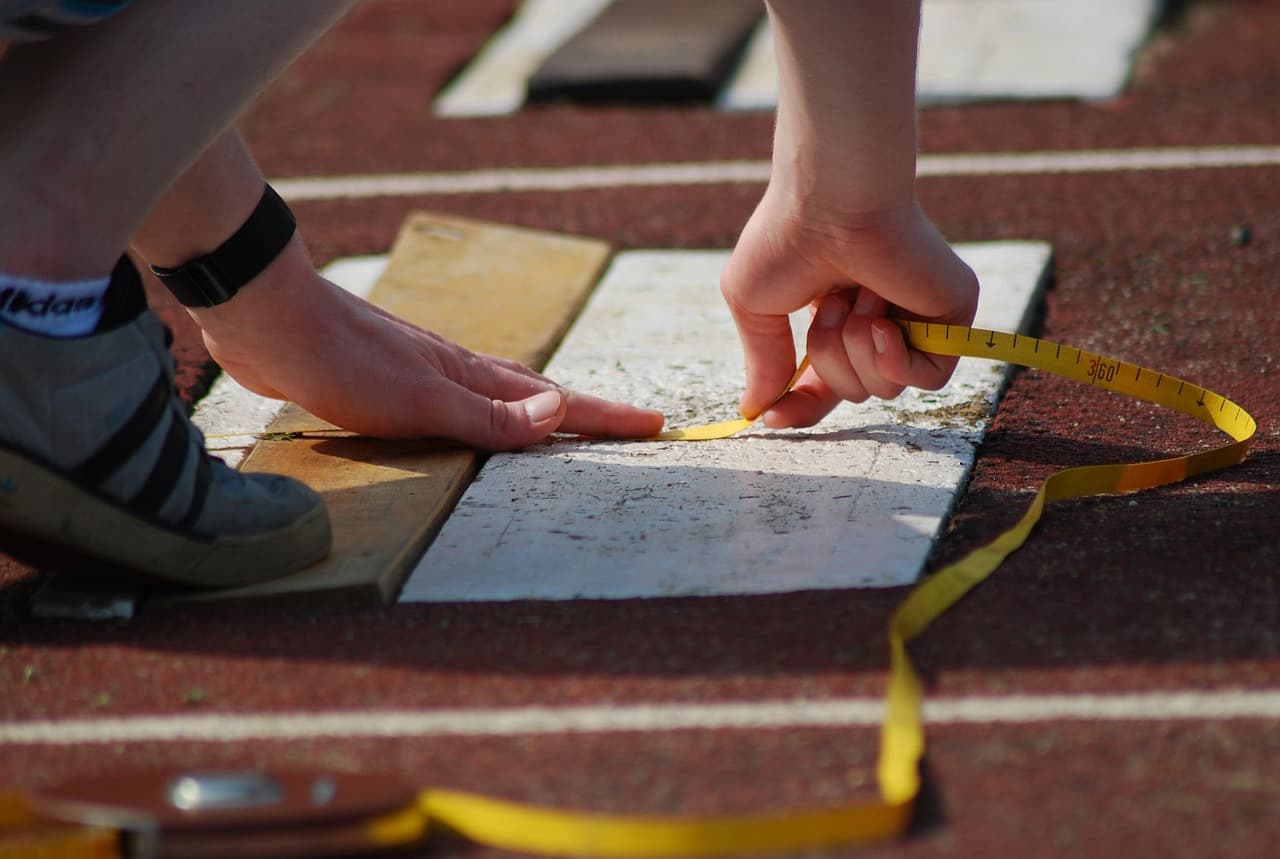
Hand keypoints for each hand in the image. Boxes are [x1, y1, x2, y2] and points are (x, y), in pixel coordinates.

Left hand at [188, 244, 665, 448]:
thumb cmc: (344, 362)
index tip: (655, 424)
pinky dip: (485, 421)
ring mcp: (424, 376)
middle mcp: (456, 374)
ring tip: (562, 432)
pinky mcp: (387, 386)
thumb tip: (559, 413)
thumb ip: (488, 415)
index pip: (556, 402)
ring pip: (497, 401)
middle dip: (584, 415)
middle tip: (624, 429)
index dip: (607, 417)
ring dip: (536, 417)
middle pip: (536, 397)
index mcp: (473, 378)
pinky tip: (469, 428)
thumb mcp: (422, 399)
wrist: (270, 321)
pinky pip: (456, 409)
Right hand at [720, 190, 978, 427]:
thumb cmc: (787, 237)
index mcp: (833, 316)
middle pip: (853, 391)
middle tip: (827, 305)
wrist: (835, 199)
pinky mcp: (950, 318)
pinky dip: (897, 361)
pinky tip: (883, 323)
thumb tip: (754, 411)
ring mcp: (915, 320)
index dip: (799, 407)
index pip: (823, 383)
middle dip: (828, 361)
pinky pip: (929, 381)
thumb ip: (762, 361)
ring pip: (886, 389)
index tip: (771, 419)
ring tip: (856, 299)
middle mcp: (877, 319)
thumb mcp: (754, 305)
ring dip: (857, 351)